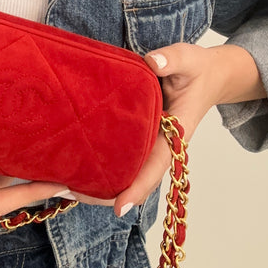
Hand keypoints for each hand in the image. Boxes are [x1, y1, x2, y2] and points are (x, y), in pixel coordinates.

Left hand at [68, 42, 266, 215]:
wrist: (207, 76)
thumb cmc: (197, 71)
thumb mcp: (188, 60)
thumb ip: (171, 59)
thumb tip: (153, 62)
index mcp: (173, 135)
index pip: (155, 168)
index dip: (137, 189)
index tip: (119, 208)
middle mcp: (158, 146)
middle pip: (133, 182)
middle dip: (104, 194)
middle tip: (68, 192)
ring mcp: (147, 145)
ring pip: (124, 175)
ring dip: (97, 185)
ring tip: (61, 185)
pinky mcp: (138, 139)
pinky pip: (119, 159)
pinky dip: (99, 167)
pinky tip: (71, 166)